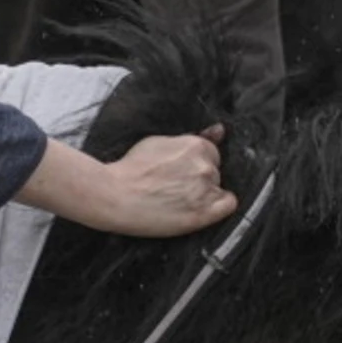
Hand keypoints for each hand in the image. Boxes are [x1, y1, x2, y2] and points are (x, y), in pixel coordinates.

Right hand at [105, 127, 237, 235]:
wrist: (114, 195)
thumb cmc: (131, 168)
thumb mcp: (159, 142)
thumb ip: (191, 138)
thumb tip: (218, 130)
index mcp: (197, 145)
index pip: (212, 154)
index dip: (196, 164)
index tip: (182, 173)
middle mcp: (206, 165)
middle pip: (216, 172)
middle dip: (200, 179)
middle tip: (176, 187)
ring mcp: (206, 189)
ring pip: (218, 190)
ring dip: (204, 194)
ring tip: (177, 200)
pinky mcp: (203, 212)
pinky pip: (227, 207)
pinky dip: (217, 208)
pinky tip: (200, 210)